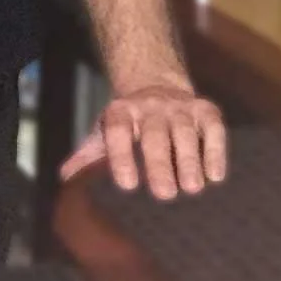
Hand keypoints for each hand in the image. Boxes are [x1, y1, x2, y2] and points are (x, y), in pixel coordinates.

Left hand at [60, 84, 226, 199]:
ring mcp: (180, 107)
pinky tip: (215, 175)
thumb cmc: (128, 122)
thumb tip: (65, 178)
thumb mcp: (105, 132)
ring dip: (189, 160)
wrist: (156, 86)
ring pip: (185, 132)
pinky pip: (213, 129)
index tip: (128, 186)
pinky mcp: (206, 110)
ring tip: (192, 188)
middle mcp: (149, 107)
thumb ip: (87, 155)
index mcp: (120, 112)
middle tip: (164, 195)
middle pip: (154, 134)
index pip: (117, 131)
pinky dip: (215, 151)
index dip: (121, 156)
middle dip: (159, 163)